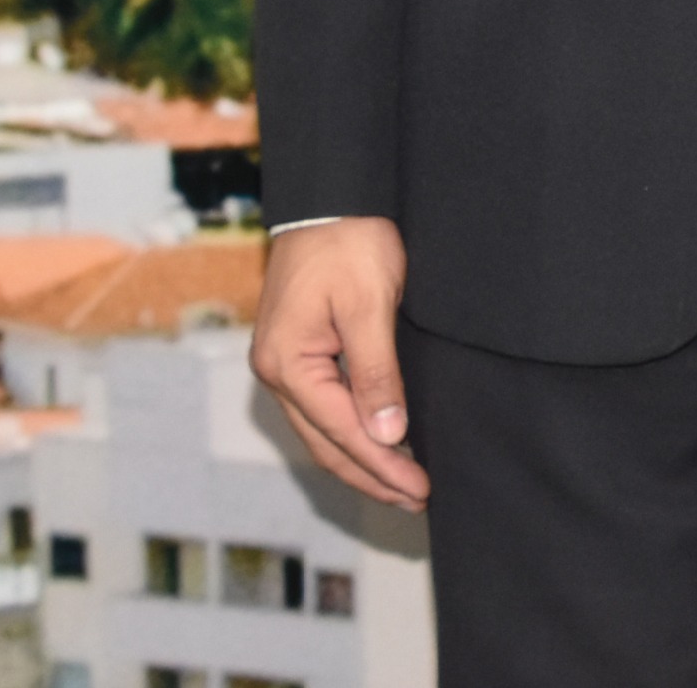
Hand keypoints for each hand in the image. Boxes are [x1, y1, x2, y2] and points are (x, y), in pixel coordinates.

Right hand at [250, 219, 428, 510]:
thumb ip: (377, 374)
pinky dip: (349, 432)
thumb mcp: (369, 306)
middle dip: (371, 475)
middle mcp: (277, 371)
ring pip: (322, 430)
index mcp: (288, 364)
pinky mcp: (297, 352)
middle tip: (415, 499)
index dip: (383, 464)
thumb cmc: (349, 243)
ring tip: (400, 485)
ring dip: (360, 460)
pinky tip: (377, 443)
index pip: (342, 431)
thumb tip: (388, 435)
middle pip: (325, 442)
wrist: (329, 197)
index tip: (420, 487)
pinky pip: (323, 407)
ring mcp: (284, 363)